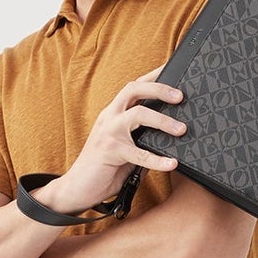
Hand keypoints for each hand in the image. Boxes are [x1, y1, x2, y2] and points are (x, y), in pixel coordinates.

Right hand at [55, 67, 186, 211]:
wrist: (76, 188)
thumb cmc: (103, 168)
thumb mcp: (126, 149)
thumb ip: (143, 140)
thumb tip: (171, 139)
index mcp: (113, 113)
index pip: (134, 87)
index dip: (153, 76)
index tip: (172, 68)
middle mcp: (110, 117)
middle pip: (133, 89)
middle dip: (159, 89)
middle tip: (180, 96)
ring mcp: (108, 132)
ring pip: (138, 114)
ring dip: (163, 120)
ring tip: (182, 129)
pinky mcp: (110, 152)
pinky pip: (138, 153)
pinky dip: (157, 160)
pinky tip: (171, 163)